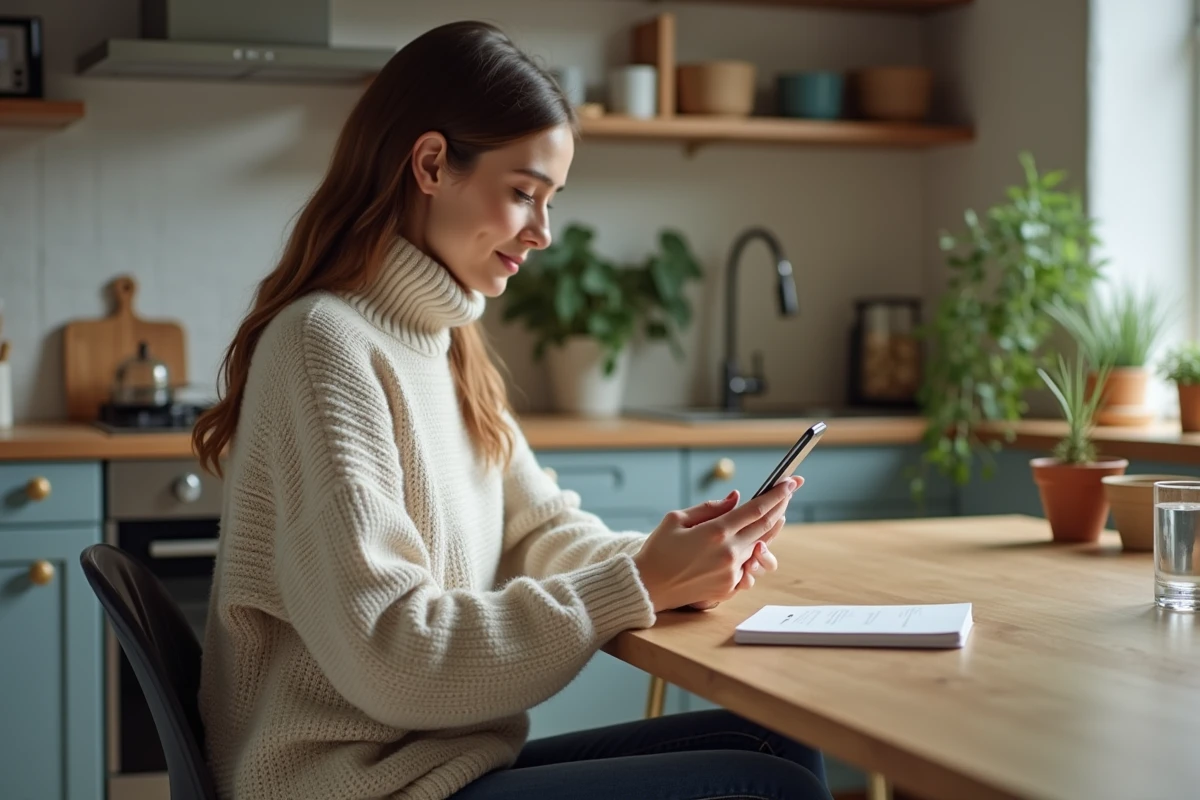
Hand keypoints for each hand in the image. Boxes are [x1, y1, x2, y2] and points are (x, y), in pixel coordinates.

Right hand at [633, 476, 800, 612]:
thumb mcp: (676, 519)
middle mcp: (729, 553)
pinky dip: (755, 552)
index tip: (790, 482)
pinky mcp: (730, 587)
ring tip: (778, 515)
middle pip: (766, 526)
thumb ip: (710, 507)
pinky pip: (750, 566)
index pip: (756, 509)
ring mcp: (732, 572)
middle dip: (781, 506)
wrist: (648, 587)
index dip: (776, 494)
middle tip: (790, 492)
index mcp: (715, 532)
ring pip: (762, 546)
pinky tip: (758, 541)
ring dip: (772, 529)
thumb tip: (737, 498)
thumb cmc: (658, 550)